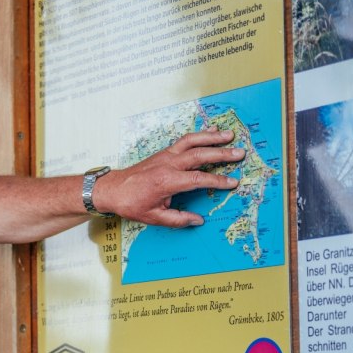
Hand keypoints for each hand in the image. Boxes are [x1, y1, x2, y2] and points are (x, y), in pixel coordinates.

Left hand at [93, 129, 244, 226]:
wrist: (112, 189)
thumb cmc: (131, 203)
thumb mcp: (153, 217)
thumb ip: (177, 219)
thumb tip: (198, 221)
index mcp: (166, 181)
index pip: (198, 179)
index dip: (217, 181)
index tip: (233, 183)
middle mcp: (168, 164)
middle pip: (199, 155)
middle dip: (221, 154)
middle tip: (240, 153)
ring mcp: (165, 156)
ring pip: (192, 142)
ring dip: (211, 137)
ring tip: (229, 135)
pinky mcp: (163, 152)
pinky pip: (184, 141)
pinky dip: (199, 135)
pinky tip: (211, 132)